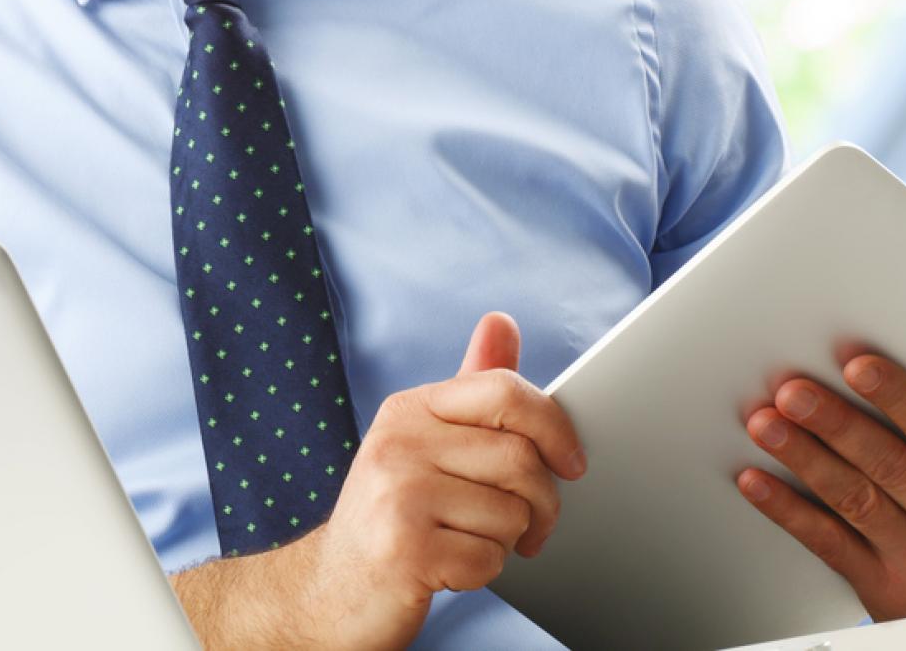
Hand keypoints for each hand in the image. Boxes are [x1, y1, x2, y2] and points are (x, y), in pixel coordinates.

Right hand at [286, 312, 587, 649]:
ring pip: (511, 513)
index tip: (572, 463)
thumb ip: (470, 387)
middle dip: (542, 503)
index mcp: (408, 410)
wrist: (333, 586)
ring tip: (472, 541)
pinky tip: (450, 566)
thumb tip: (501, 320)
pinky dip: (483, 572)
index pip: (503, 391)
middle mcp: (398, 444)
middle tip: (530, 525)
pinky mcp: (404, 550)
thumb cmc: (394, 511)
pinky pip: (489, 558)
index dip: (554, 426)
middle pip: (521, 459)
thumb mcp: (424, 442)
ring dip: (508, 541)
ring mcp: (397, 495)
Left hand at [736, 351, 905, 620]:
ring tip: (765, 425)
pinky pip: (829, 544)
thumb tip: (868, 377)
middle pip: (891, 465)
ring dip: (805, 458)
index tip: (858, 367)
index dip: (900, 399)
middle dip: (838, 424)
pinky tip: (755, 481)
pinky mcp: (883, 588)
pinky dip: (788, 510)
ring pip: (855, 500)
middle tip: (793, 394)